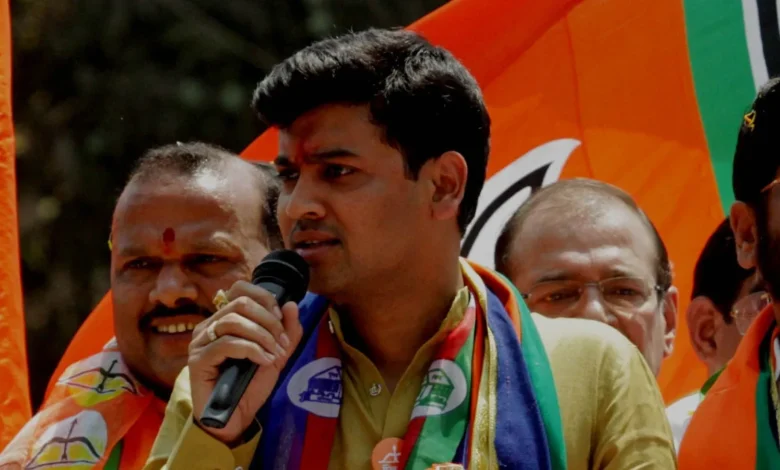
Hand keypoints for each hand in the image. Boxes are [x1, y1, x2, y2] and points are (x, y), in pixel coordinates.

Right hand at [188, 280, 303, 444]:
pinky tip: (264, 361)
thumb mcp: (276, 354)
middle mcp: (209, 326)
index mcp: (225, 319)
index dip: (265, 299)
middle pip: (240, 303)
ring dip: (261, 336)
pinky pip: (226, 343)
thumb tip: (291, 304)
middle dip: (268, 320)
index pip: (240, 289)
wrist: (236, 418)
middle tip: (281, 341)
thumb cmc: (251, 385)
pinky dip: (252, 349)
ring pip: (233, 321)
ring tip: (274, 353)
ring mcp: (200, 342)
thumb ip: (287, 332)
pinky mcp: (198, 360)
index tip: (282, 319)